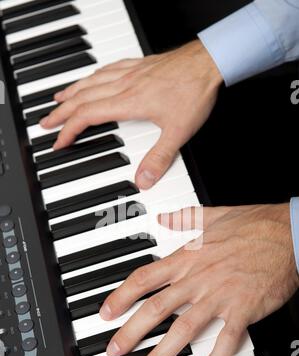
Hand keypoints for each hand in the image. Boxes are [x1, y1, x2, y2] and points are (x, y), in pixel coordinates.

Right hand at [40, 40, 221, 188]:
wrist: (209, 63)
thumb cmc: (194, 92)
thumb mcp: (178, 132)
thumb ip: (159, 158)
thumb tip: (144, 180)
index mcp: (129, 102)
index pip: (88, 116)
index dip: (70, 130)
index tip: (59, 141)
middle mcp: (124, 86)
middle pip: (82, 98)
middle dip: (61, 112)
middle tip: (46, 122)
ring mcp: (130, 74)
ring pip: (91, 82)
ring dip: (71, 92)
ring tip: (58, 99)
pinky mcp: (139, 66)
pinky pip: (106, 69)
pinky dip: (91, 76)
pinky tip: (90, 78)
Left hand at [100, 204, 298, 355]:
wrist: (288, 233)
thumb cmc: (253, 224)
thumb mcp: (213, 215)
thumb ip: (184, 219)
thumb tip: (164, 216)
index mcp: (188, 258)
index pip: (144, 279)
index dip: (121, 297)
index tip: (106, 313)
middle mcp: (198, 279)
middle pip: (155, 309)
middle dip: (130, 333)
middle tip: (113, 352)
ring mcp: (219, 296)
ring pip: (183, 329)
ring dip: (162, 354)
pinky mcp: (243, 309)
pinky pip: (227, 339)